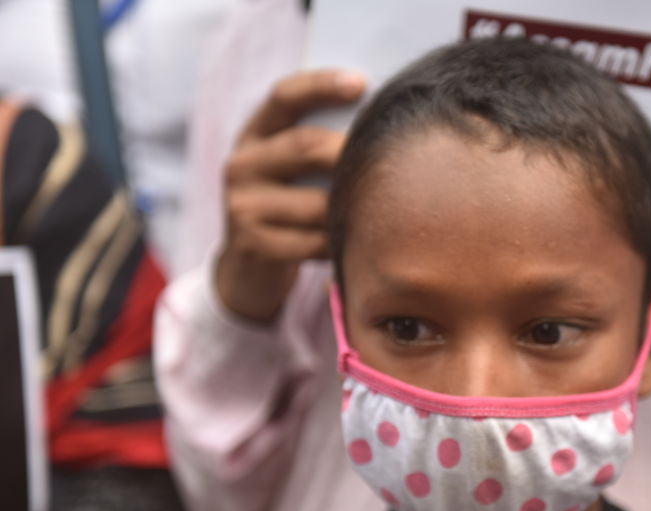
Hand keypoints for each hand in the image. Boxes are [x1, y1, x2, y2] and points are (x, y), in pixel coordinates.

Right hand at [216, 70, 364, 322]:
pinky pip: (314, 243)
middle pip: (305, 146)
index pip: (284, 97)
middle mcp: (241, 164)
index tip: (362, 83)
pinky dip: (343, 244)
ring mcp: (242, 206)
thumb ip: (321, 146)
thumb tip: (383, 123)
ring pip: (317, 203)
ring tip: (387, 212)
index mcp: (254, 136)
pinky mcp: (252, 245)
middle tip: (392, 162)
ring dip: (355, 209)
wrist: (249, 270)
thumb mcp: (294, 172)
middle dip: (352, 154)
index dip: (321, 84)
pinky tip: (360, 246)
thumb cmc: (291, 211)